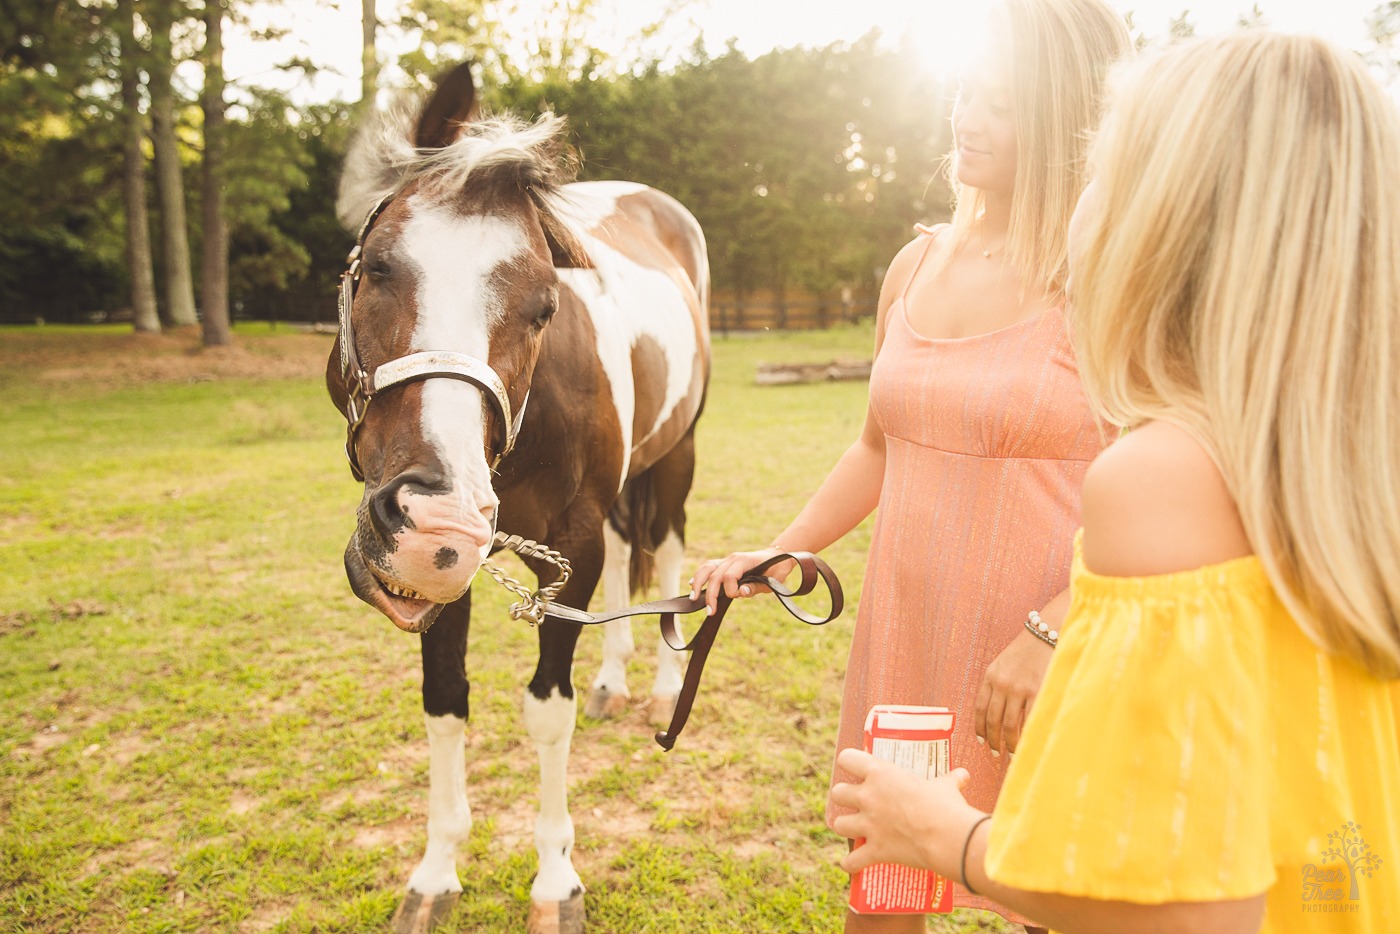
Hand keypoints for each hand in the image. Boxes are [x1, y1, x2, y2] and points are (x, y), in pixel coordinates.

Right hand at [688, 548, 795, 615]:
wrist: (778, 558)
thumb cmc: (776, 571)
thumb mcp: (772, 581)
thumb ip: (756, 587)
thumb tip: (741, 592)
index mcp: (744, 561)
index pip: (729, 576)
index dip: (731, 590)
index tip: (737, 597)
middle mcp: (732, 559)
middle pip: (715, 575)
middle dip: (711, 594)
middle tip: (710, 611)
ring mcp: (727, 560)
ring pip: (707, 568)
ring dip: (698, 583)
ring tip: (694, 598)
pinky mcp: (724, 564)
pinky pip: (708, 568)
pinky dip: (699, 576)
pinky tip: (692, 585)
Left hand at [828, 748, 983, 876]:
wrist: (947, 836)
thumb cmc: (946, 805)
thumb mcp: (947, 786)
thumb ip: (950, 780)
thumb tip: (962, 775)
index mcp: (881, 774)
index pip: (848, 758)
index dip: (849, 762)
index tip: (854, 766)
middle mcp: (868, 797)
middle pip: (837, 792)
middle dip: (843, 797)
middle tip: (855, 801)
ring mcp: (869, 824)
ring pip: (839, 824)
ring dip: (844, 826)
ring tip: (851, 828)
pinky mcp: (875, 849)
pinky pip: (852, 860)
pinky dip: (851, 864)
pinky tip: (851, 864)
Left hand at [974, 626, 1053, 756]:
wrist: (1045, 634)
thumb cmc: (1026, 650)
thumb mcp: (1003, 664)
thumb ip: (997, 684)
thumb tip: (994, 712)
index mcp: (990, 676)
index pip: (980, 708)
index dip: (980, 728)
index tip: (982, 740)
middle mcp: (1002, 684)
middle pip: (993, 720)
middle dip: (993, 740)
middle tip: (996, 753)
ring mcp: (1019, 689)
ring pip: (1009, 724)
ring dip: (1009, 743)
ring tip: (1011, 754)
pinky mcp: (1037, 691)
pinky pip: (1029, 720)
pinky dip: (1027, 735)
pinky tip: (1028, 743)